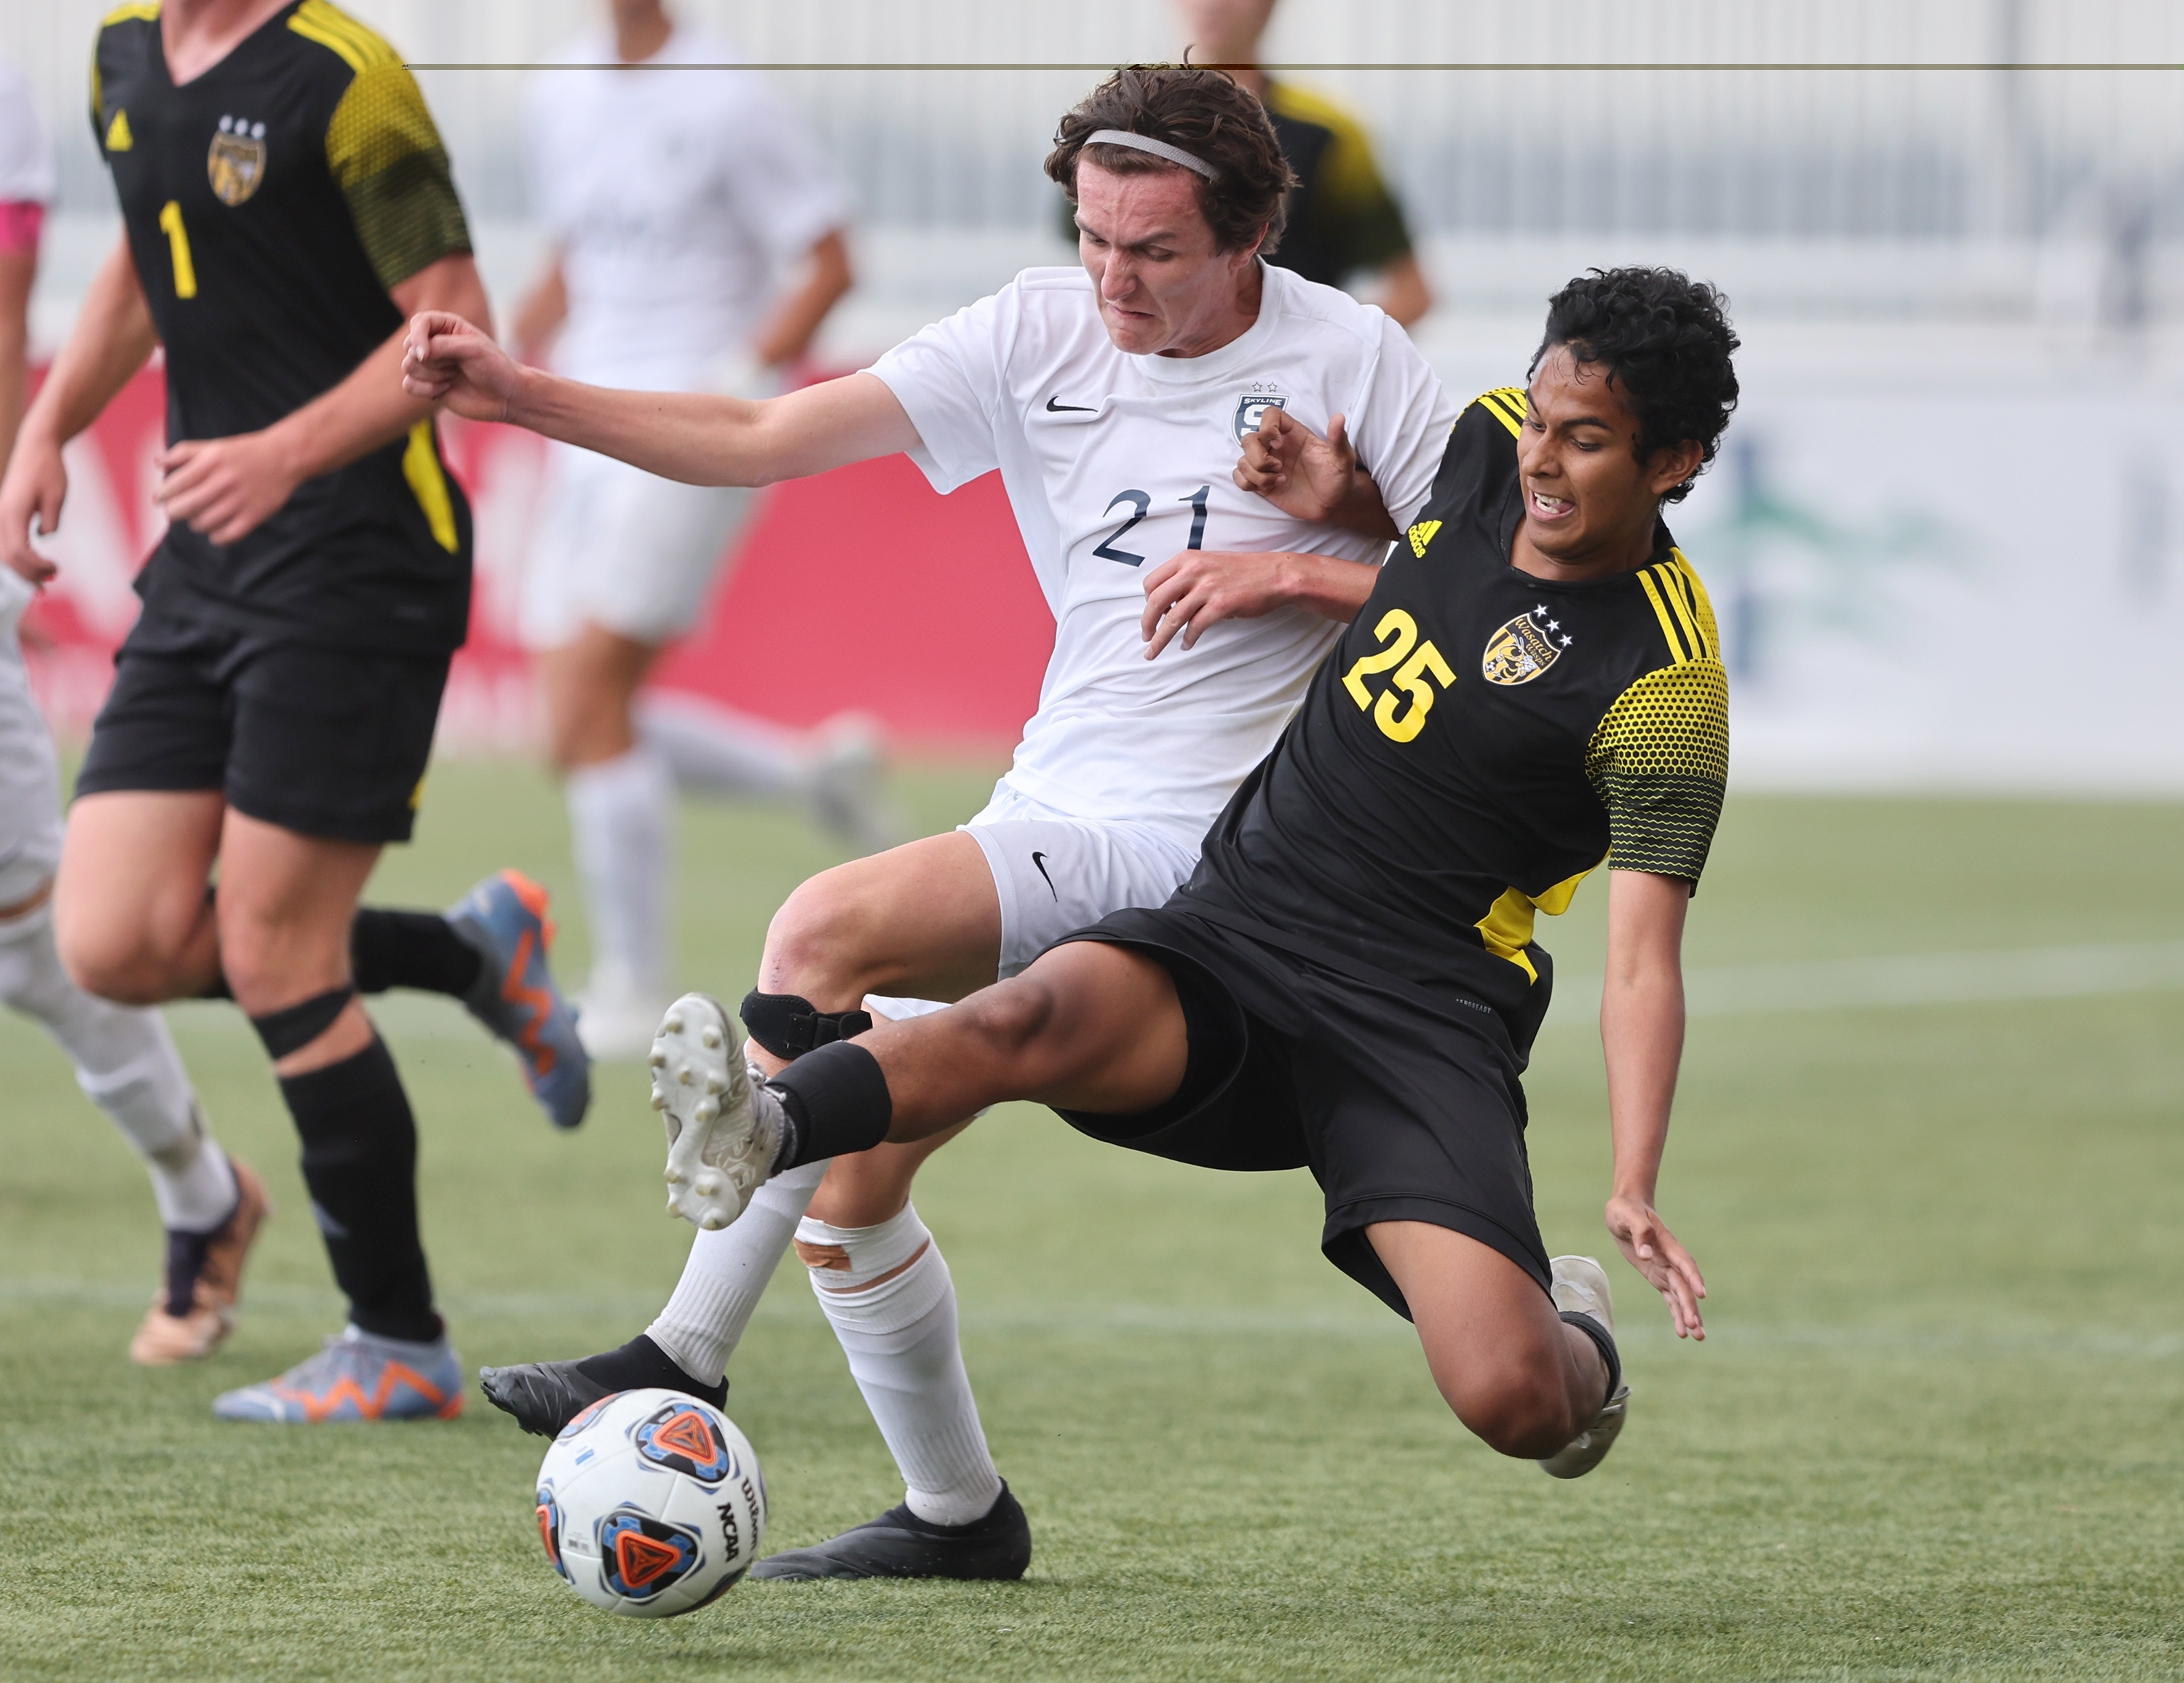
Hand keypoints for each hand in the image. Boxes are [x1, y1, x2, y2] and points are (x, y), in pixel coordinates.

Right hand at [0, 430, 67, 583]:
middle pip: (7, 557)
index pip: (19, 552)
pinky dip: (17, 558)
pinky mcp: (3, 516)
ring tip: (43, 580)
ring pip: (3, 553)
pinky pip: (5, 543)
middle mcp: (1, 516)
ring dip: (21, 569)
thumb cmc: (48, 470)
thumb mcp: (57, 496)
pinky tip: (33, 566)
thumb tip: (43, 537)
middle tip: (49, 583)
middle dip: (27, 574)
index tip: (56, 569)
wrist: (35, 449)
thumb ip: (50, 520)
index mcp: (13, 513)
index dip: (36, 566)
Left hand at [155, 430, 303, 545]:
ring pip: (202, 524)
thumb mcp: (213, 446)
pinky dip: (215, 536)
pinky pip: (225, 536)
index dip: (162, 495)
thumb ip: (183, 453)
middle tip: (174, 511)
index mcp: (211, 461)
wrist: (285, 458)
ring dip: (194, 523)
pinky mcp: (254, 516)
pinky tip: (216, 529)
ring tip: (197, 518)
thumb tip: (156, 464)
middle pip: (184, 508)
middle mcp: (224, 481)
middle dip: (173, 512)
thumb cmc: (244, 453)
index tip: (160, 498)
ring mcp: (240, 501)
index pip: (174, 485)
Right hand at [401, 310, 520, 422]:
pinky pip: (408, 385)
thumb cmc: (495, 368)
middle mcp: (435, 343)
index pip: (419, 322)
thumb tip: (414, 353)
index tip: (424, 354)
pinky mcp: (428, 385)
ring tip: (453, 376)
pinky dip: (426, 389)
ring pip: (408, 366)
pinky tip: (446, 389)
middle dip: (430, 360)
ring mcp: (431, 365)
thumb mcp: (472, 349)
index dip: (417, 337)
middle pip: (409, 346)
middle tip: (455, 366)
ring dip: (432, 375)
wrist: (506, 397)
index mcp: (447, 326)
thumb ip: (442, 345)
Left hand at [1141, 550, 1296, 657]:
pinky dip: (1188, 639)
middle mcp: (1193, 571)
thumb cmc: (1242, 571)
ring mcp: (1207, 588)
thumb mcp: (1207, 564)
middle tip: (1146, 637)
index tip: (1149, 615)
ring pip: (1172, 618)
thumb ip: (1186, 578)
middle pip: (1155, 601)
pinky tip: (1187, 644)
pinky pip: (1195, 627)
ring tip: (1155, 650)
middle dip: (1146, 623)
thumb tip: (1168, 603)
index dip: (1146, 602)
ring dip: (1160, 639)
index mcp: (1186, 559)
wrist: (1274, 575)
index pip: (1151, 582)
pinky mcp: (1220, 605)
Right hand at [1233, 406, 1357, 523]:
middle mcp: (1277, 447)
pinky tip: (1269, 487)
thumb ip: (1338, 439)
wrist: (1334, 505)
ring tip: (1279, 480)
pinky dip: (1248, 483)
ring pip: (1242, 460)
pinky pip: (1239, 478)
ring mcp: (1267, 465)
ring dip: (1256, 473)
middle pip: (1248, 438)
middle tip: (1279, 467)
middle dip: (1258, 455)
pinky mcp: (1262, 483)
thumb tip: (1339, 418)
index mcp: (1294, 435)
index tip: (1278, 443)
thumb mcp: (1343, 459)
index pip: (1270, 415)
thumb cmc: (1340, 479)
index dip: (1267, 426)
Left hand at [1605, 1193, 1706, 1339]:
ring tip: (1698, 1336)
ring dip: (1689, 1314)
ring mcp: (1665, 1268)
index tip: (1701, 1294)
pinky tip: (1682, 1331)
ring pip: (1681, 1295)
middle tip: (1697, 1328)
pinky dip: (1676, 1313)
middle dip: (1691, 1306)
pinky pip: (1670, 1297)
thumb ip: (1639, 1232)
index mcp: (1666, 1243)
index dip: (1693, 1277)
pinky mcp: (1658, 1275)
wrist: (1626, 1208)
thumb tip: (1645, 1254)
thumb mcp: (1626, 1216)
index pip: (1683, 1262)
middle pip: (1684, 1285)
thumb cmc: (1625, 1210)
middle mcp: (1670, 1258)